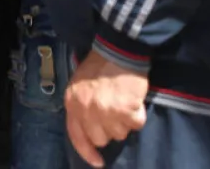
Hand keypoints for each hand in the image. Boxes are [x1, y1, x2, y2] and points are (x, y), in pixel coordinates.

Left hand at [65, 51, 148, 166]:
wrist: (117, 51)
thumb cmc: (98, 66)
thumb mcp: (78, 84)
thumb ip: (80, 106)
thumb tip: (90, 127)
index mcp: (72, 103)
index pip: (77, 136)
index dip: (87, 152)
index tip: (97, 162)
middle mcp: (87, 111)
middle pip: (101, 138)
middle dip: (109, 129)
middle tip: (114, 111)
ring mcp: (106, 112)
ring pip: (119, 133)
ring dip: (124, 121)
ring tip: (123, 101)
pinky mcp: (125, 110)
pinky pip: (136, 124)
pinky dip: (137, 115)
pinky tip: (133, 100)